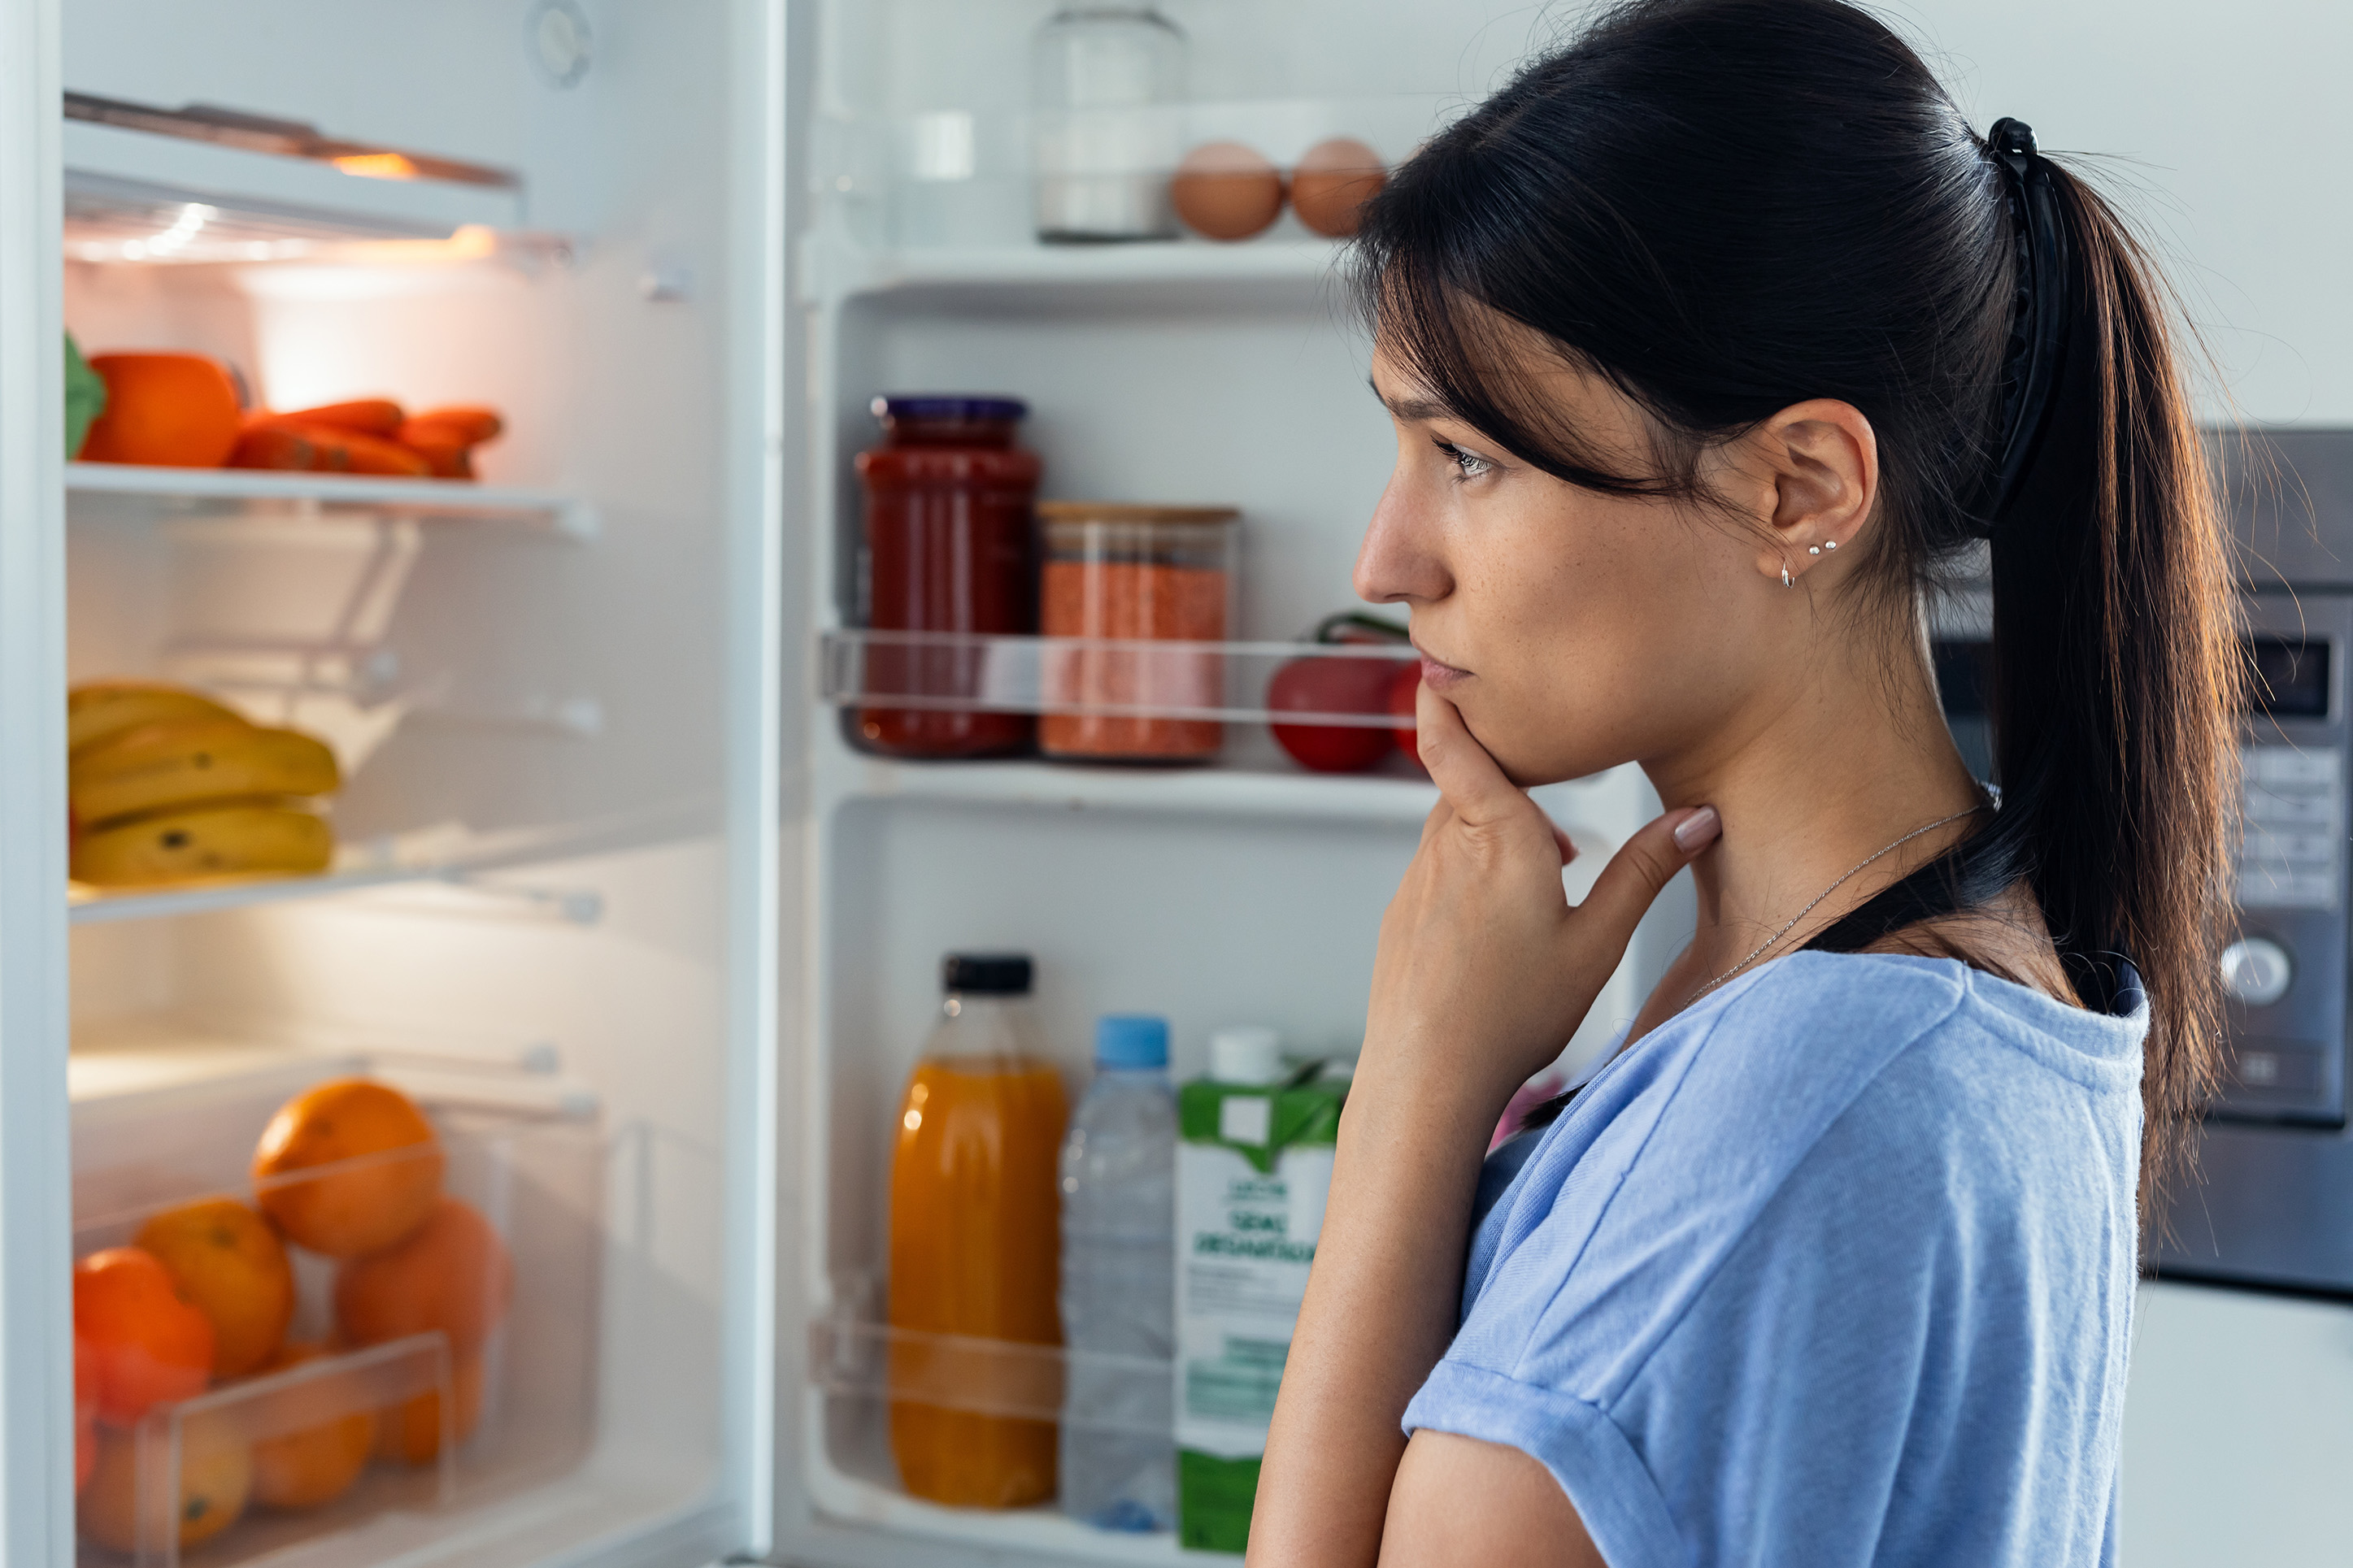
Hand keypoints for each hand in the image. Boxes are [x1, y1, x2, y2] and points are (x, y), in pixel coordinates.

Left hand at [1360, 685, 1719, 1114]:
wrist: (1428, 1076)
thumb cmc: (1512, 1013)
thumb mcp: (1598, 942)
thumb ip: (1646, 871)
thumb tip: (1699, 818)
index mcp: (1496, 835)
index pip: (1455, 740)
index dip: (1445, 699)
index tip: (1441, 665)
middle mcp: (1446, 846)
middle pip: (1468, 782)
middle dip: (1508, 781)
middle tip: (1557, 806)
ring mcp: (1416, 881)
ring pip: (1453, 826)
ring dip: (1495, 831)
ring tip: (1548, 874)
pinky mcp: (1402, 916)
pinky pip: (1437, 868)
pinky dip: (1470, 870)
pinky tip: (1503, 924)